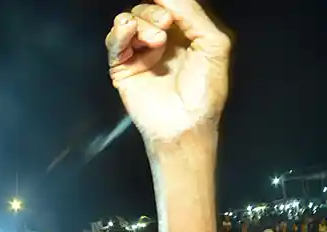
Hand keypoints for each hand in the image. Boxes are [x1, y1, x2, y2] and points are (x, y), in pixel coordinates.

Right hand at [106, 0, 230, 142]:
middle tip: (165, 24)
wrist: (185, 124)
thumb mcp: (213, 43)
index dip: (167, 1)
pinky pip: (113, 43)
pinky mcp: (122, 69)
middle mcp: (160, 42)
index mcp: (183, 34)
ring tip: (155, 40)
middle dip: (154, 12)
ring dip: (140, 23)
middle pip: (146, 9)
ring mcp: (140, 54)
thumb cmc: (203, 94)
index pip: (169, 5)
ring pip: (129, 22)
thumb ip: (193, 14)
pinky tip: (128, 31)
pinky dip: (119, 32)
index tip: (169, 5)